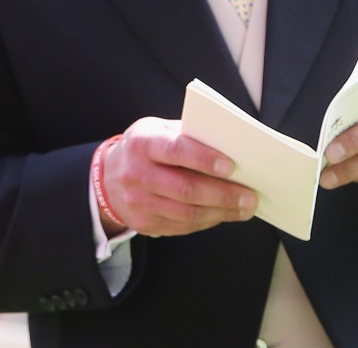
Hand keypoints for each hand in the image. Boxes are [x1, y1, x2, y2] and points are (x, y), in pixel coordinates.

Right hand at [97, 116, 257, 236]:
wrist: (108, 177)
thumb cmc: (143, 148)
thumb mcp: (156, 130)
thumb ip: (187, 135)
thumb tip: (229, 147)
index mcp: (142, 144)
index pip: (175, 151)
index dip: (204, 159)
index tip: (231, 166)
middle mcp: (137, 174)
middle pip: (186, 189)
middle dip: (223, 194)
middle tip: (250, 196)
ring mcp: (139, 203)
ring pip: (188, 213)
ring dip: (221, 212)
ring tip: (244, 208)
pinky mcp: (145, 224)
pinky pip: (183, 226)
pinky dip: (208, 221)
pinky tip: (222, 214)